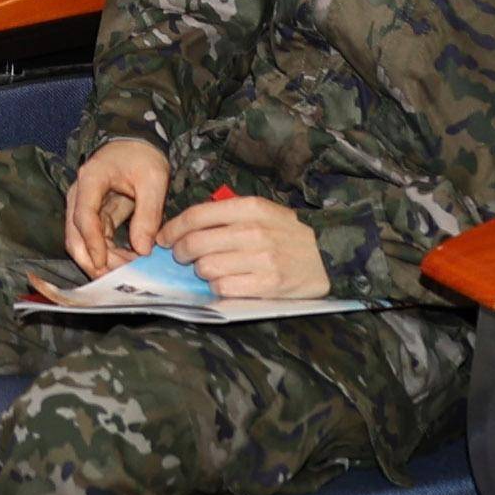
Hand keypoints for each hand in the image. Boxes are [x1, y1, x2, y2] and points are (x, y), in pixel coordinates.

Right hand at [59, 138, 171, 276]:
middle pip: (74, 235)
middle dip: (92, 261)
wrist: (136, 144)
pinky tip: (128, 264)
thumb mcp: (153, 180)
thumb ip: (148, 213)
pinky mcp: (94, 217)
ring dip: (102, 261)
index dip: (92, 242)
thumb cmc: (143, 157)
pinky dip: (109, 256)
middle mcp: (80, 195)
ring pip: (82, 243)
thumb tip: (142, 249)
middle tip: (116, 278)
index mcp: (90, 180)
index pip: (83, 216)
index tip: (104, 263)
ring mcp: (84, 207)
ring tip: (128, 272)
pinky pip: (96, 242)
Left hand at [157, 193, 330, 303]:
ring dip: (201, 271)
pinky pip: (223, 287)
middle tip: (182, 257)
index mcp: (250, 207)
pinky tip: (225, 282)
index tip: (164, 238)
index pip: (197, 215)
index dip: (173, 228)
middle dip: (180, 252)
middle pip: (195, 243)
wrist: (329, 256)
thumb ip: (228, 214)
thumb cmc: (289, 234)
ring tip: (209, 269)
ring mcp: (261, 259)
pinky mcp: (266, 285)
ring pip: (206, 267)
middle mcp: (253, 231)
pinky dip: (218, 287)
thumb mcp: (263, 211)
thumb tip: (186, 226)